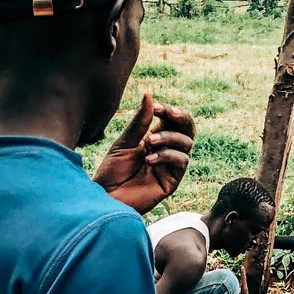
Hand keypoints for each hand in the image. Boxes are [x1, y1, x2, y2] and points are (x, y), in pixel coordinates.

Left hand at [94, 95, 195, 213]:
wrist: (106, 198)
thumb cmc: (112, 172)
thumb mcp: (125, 142)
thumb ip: (140, 121)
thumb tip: (149, 94)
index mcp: (155, 138)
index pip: (173, 119)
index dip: (169, 110)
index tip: (156, 106)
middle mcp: (166, 150)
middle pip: (188, 128)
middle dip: (180, 117)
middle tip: (166, 113)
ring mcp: (170, 166)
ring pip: (187, 142)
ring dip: (168, 138)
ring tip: (148, 143)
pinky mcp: (172, 181)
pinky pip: (182, 161)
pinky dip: (167, 155)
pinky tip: (149, 160)